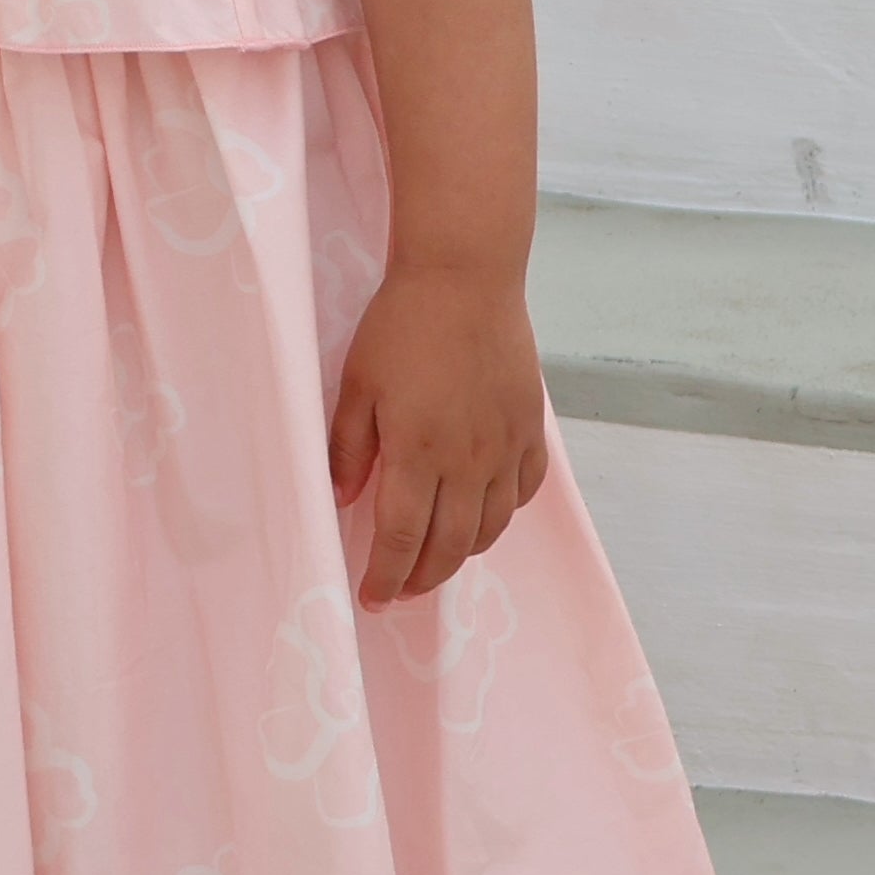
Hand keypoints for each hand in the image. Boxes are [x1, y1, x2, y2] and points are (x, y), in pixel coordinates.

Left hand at [328, 268, 550, 604]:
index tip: (372, 597)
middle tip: (400, 589)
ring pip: (491, 527)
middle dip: (422, 579)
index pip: (402, 539)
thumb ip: (350, 449)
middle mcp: (468, 461)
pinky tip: (483, 512)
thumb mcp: (357, 385)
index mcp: (418, 453)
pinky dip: (503, 514)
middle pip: (450, 547)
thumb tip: (344, 500)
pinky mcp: (530, 428)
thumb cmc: (401, 326)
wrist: (466, 277)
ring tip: (436, 557)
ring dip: (462, 553)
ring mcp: (505, 447)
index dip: (386, 577)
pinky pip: (524, 491)